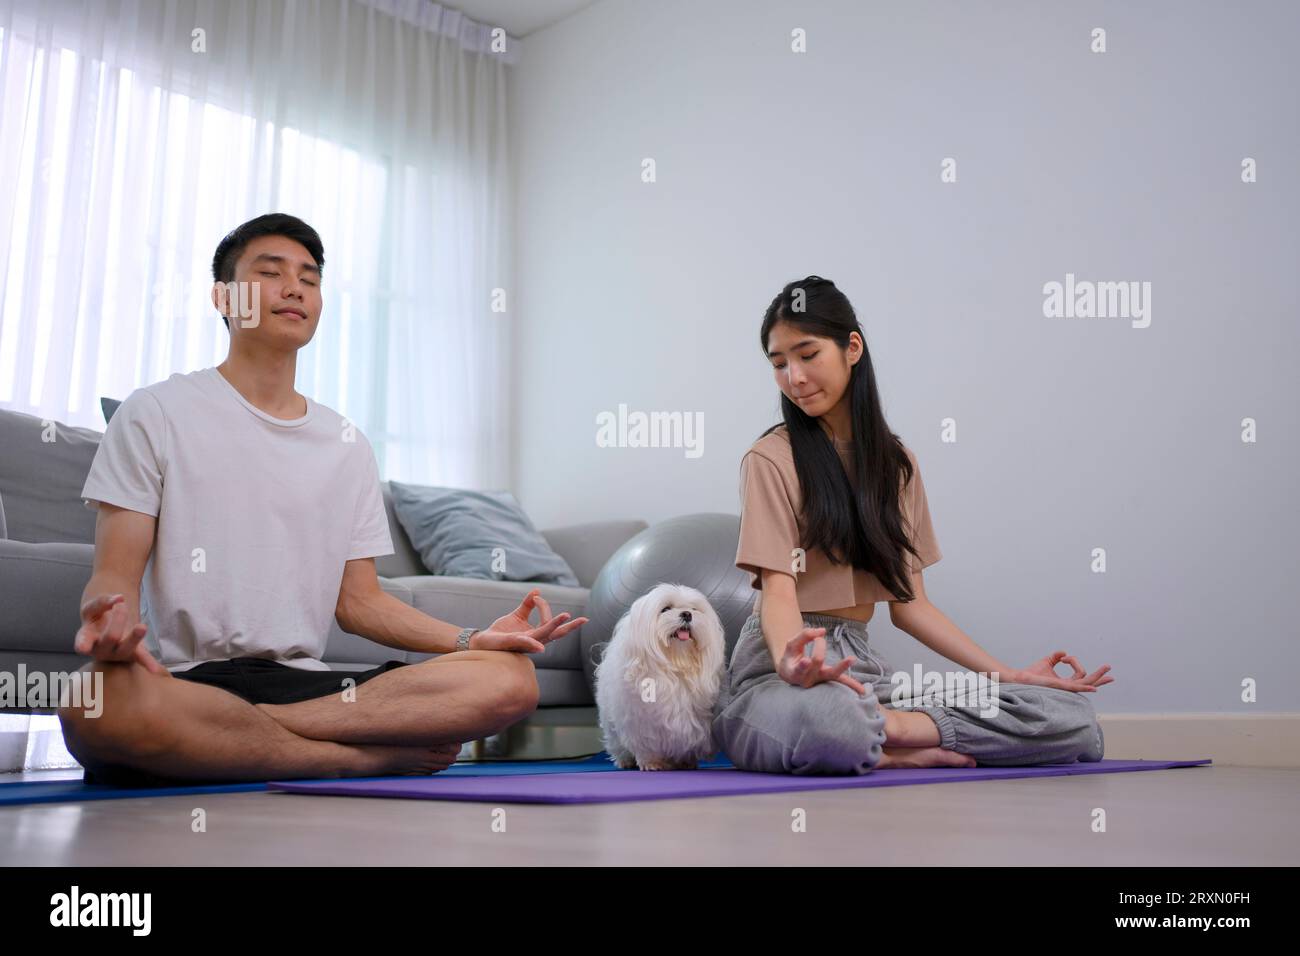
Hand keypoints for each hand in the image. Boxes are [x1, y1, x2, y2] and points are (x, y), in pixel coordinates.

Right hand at [74, 593, 166, 673]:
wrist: (108, 627)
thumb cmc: (97, 618)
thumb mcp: (93, 607)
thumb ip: (102, 601)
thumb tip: (120, 598)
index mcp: (86, 637)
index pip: (83, 642)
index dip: (83, 644)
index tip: (82, 648)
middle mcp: (100, 649)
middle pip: (111, 637)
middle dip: (119, 619)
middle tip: (122, 605)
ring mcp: (117, 654)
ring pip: (126, 648)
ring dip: (135, 637)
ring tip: (141, 626)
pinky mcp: (132, 654)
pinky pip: (141, 658)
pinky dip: (148, 663)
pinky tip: (155, 669)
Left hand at [474, 588, 588, 653]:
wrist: (484, 642)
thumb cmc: (502, 632)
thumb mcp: (517, 615)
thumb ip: (527, 605)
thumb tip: (537, 591)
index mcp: (536, 634)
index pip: (549, 620)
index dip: (545, 606)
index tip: (536, 597)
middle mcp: (534, 640)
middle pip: (555, 633)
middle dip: (569, 626)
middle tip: (583, 619)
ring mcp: (524, 643)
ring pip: (543, 634)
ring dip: (554, 625)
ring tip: (566, 616)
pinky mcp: (512, 642)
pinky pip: (524, 642)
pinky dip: (532, 643)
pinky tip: (541, 646)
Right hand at [776, 627, 866, 694]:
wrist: (791, 673)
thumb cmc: (791, 657)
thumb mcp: (791, 645)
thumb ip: (804, 635)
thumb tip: (822, 631)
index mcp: (796, 672)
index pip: (801, 667)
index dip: (804, 665)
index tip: (806, 660)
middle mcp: (809, 679)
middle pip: (817, 664)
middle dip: (819, 647)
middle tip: (818, 639)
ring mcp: (820, 680)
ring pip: (832, 675)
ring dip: (842, 667)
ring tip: (852, 658)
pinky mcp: (829, 678)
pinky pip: (841, 681)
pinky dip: (852, 684)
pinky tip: (863, 691)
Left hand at [1010, 651, 1112, 693]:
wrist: (1021, 677)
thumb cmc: (1032, 673)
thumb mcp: (1047, 661)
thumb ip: (1056, 657)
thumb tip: (1064, 652)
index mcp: (1066, 682)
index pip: (1082, 676)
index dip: (1079, 666)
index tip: (1064, 657)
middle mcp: (1067, 686)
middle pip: (1088, 682)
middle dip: (1100, 676)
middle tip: (1110, 669)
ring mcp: (1065, 688)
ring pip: (1085, 683)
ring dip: (1097, 677)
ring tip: (1107, 669)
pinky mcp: (1059, 687)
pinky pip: (1075, 688)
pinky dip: (1085, 687)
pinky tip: (1094, 688)